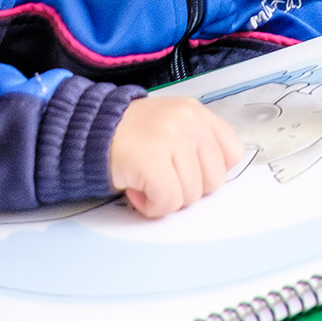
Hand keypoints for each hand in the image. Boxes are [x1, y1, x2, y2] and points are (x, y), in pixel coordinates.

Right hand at [109, 94, 244, 218]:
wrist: (88, 130)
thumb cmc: (131, 134)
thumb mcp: (173, 126)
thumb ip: (197, 145)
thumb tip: (214, 179)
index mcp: (198, 114)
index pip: (232, 153)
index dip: (211, 172)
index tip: (189, 172)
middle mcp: (189, 123)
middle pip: (213, 181)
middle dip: (187, 188)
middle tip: (162, 177)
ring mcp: (172, 140)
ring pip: (190, 195)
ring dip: (166, 198)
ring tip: (146, 180)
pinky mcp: (151, 161)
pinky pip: (167, 202)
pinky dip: (151, 205)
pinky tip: (138, 190)